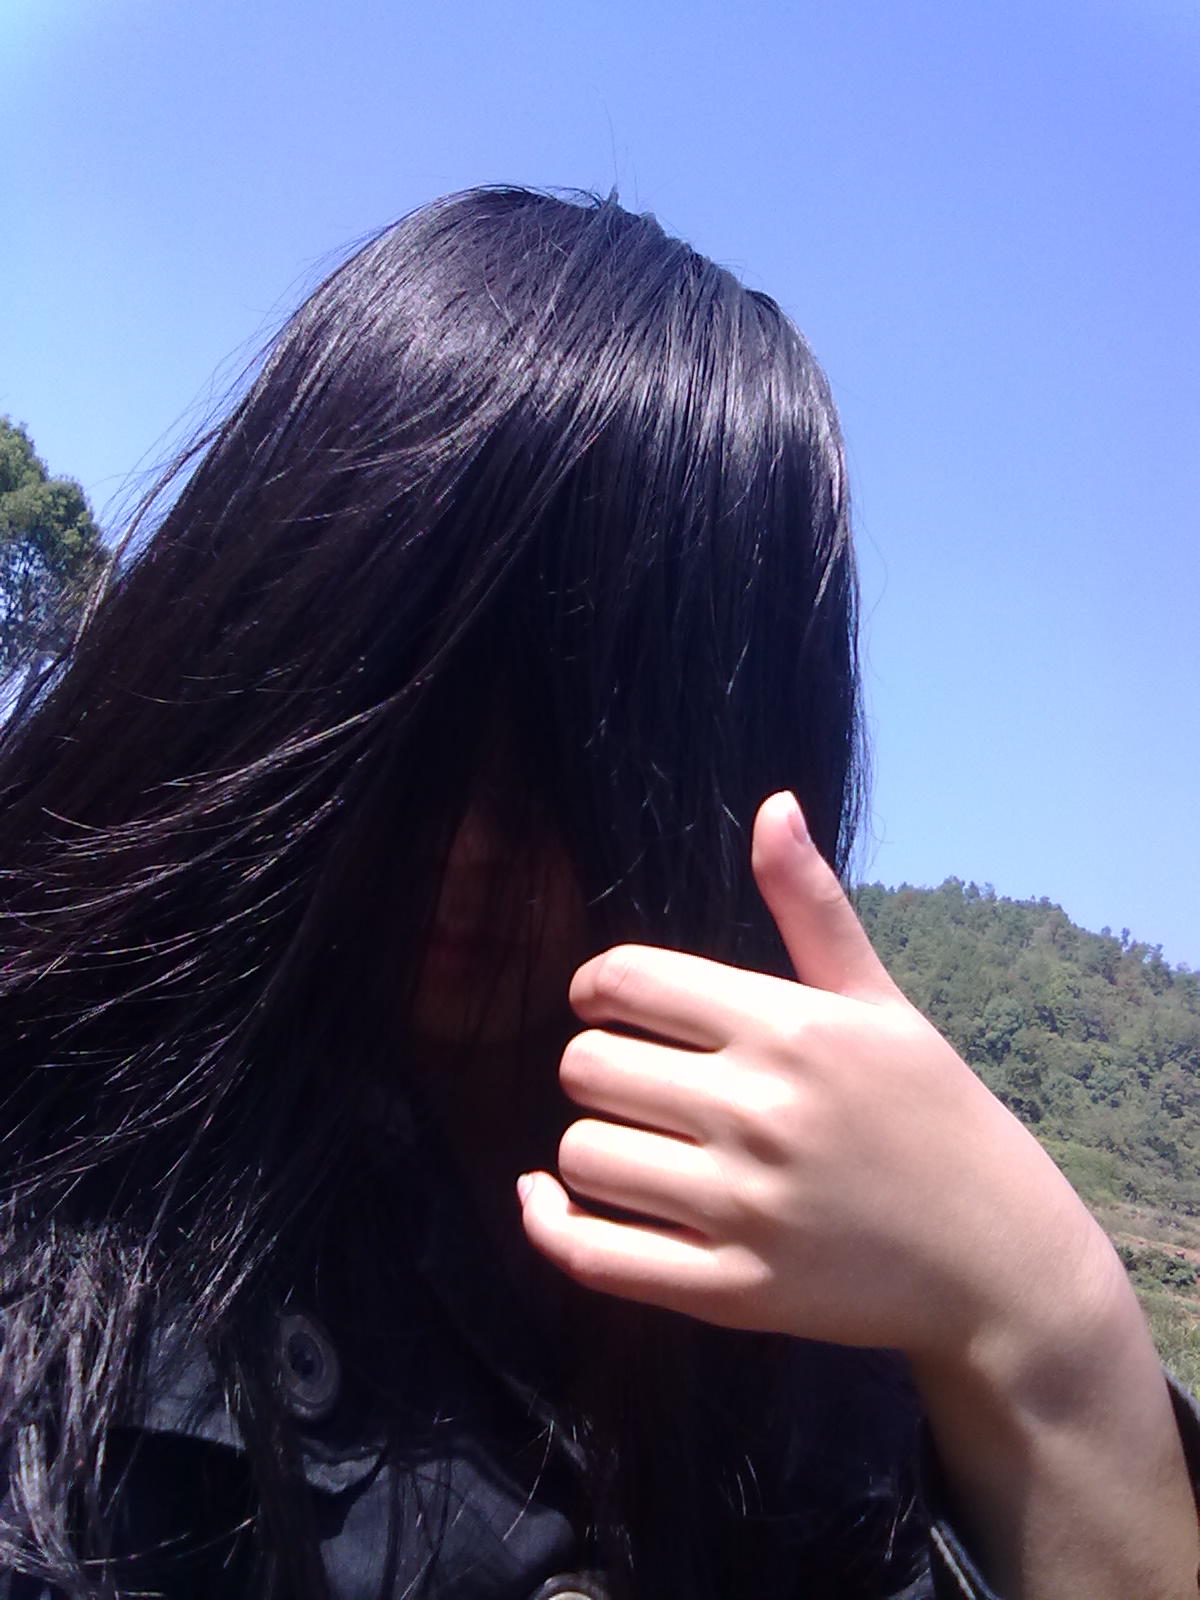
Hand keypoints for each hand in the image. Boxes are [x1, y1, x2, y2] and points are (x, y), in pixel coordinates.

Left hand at [518, 791, 1112, 1363]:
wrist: (997, 1258)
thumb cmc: (935, 1113)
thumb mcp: (880, 1000)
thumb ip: (812, 905)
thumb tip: (772, 804)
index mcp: (787, 1028)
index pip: (625, 979)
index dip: (597, 985)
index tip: (608, 1002)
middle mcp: (758, 1112)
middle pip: (588, 1065)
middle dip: (594, 1061)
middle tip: (633, 1077)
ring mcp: (743, 1209)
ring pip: (582, 1155)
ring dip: (586, 1144)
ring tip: (630, 1140)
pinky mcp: (732, 1290)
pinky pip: (594, 1256)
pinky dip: (550, 1226)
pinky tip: (546, 1202)